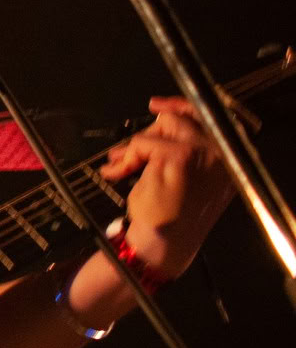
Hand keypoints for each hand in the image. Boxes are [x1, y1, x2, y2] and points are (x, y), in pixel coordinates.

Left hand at [102, 97, 235, 273]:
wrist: (166, 242)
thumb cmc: (174, 215)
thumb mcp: (188, 178)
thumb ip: (184, 149)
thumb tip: (160, 118)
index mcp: (230, 160)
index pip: (214, 118)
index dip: (183, 106)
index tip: (157, 105)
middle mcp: (223, 154)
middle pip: (184, 118)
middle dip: (151, 130)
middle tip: (127, 150)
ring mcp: (203, 153)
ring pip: (163, 126)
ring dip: (137, 146)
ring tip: (121, 166)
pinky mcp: (179, 156)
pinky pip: (144, 143)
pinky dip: (127, 157)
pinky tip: (117, 173)